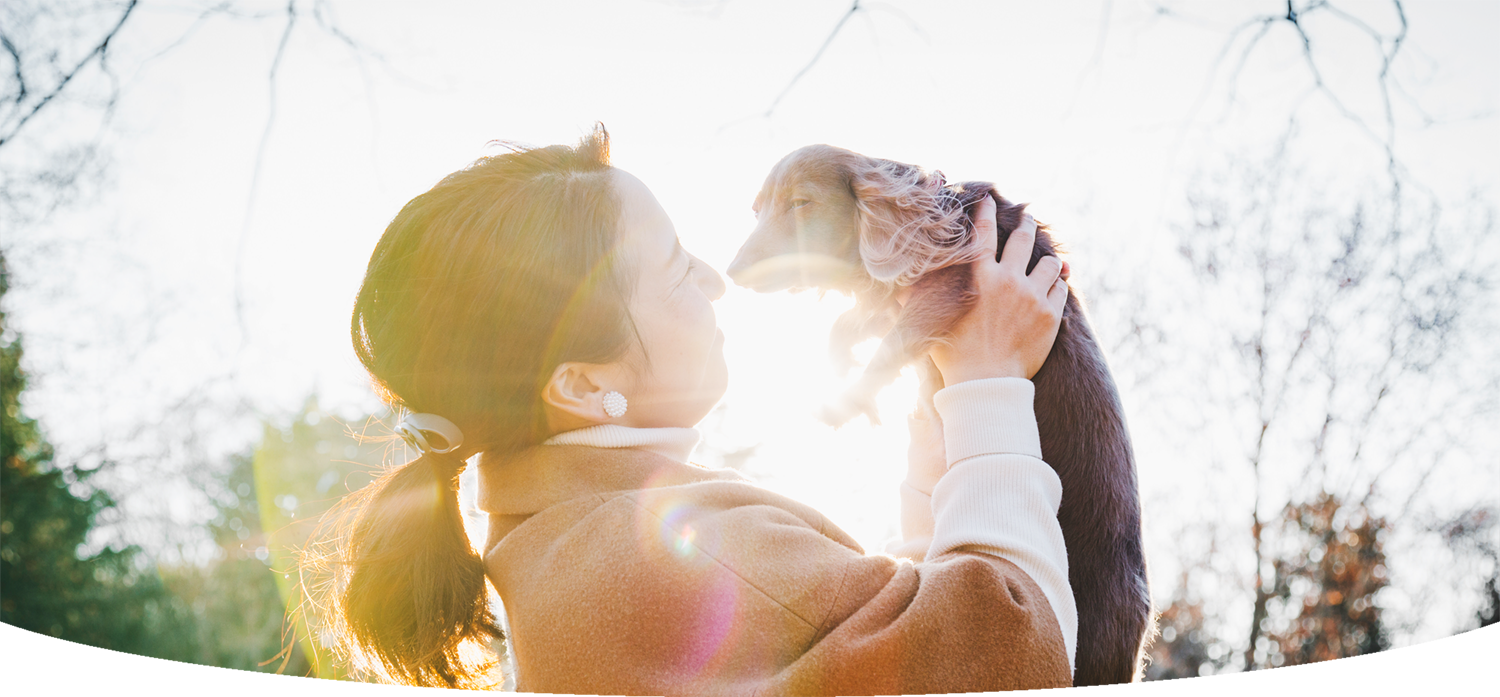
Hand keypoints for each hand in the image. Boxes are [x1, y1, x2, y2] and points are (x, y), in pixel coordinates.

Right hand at [929, 195, 1067, 383]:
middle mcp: (1007, 279)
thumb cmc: (954, 355)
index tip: (989, 200)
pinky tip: (1056, 283)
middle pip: (1023, 238)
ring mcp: (1032, 296)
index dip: (986, 213)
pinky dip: (1059, 283)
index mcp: (978, 277)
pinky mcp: (1050, 315)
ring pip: (1049, 262)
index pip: (983, 234)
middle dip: (1026, 223)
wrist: (986, 384)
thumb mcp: (932, 323)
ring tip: (1049, 258)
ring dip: (1048, 258)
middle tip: (1028, 215)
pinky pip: (1061, 288)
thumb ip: (915, 302)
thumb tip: (896, 291)